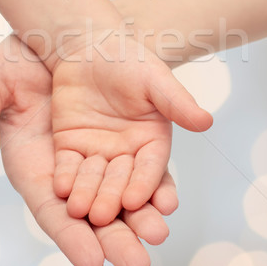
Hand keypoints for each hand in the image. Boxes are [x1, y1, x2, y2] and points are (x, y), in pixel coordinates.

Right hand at [0, 35, 178, 265]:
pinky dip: (154, 182)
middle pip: (92, 213)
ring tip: (158, 231)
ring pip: (122, 193)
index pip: (51, 210)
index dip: (70, 236)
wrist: (53, 32)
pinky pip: (141, 164)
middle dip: (115, 238)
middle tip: (137, 263)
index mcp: (33, 165)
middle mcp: (69, 167)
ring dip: (140, 215)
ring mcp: (99, 151)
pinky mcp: (125, 134)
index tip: (93, 261)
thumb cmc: (13, 59)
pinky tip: (167, 197)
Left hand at [50, 30, 212, 226]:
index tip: (137, 200)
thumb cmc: (129, 60)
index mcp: (152, 141)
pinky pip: (68, 167)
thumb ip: (176, 102)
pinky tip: (60, 190)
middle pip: (121, 182)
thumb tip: (206, 121)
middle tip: (104, 217)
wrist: (91, 47)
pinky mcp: (70, 147)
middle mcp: (126, 153)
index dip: (144, 184)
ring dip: (87, 196)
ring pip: (93, 180)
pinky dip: (65, 179)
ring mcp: (97, 152)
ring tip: (80, 211)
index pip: (150, 168)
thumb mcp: (155, 79)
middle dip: (113, 200)